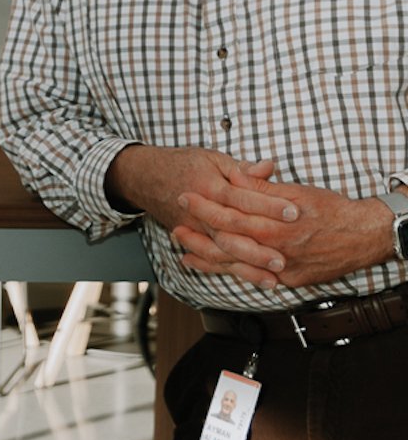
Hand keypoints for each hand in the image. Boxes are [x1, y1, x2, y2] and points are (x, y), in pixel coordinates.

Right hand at [107, 146, 293, 280]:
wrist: (145, 176)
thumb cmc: (184, 165)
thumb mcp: (214, 159)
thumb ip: (242, 168)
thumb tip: (268, 167)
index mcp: (209, 186)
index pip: (242, 198)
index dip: (268, 205)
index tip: (295, 212)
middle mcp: (200, 211)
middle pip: (231, 231)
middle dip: (258, 247)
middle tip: (284, 257)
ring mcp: (194, 228)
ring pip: (222, 251)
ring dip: (247, 266)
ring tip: (273, 277)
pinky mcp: (192, 239)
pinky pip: (212, 259)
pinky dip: (232, 271)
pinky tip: (254, 280)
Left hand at [167, 162, 394, 288]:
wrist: (365, 235)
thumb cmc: (332, 210)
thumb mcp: (296, 192)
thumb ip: (262, 188)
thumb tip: (234, 177)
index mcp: (278, 224)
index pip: (231, 214)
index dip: (204, 206)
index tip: (185, 196)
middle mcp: (278, 249)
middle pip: (227, 242)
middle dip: (197, 233)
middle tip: (175, 224)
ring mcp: (283, 269)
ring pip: (234, 265)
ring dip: (204, 256)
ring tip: (182, 247)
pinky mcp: (288, 281)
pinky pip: (251, 278)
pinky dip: (226, 271)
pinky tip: (206, 266)